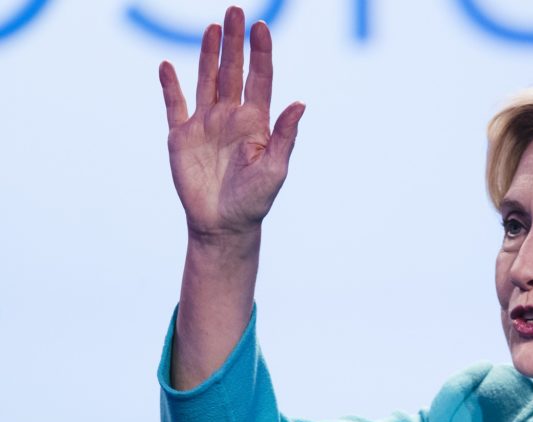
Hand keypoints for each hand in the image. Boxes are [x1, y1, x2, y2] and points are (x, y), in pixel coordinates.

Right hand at [159, 6, 304, 242]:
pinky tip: (167, 65)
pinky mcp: (181, 137)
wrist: (224, 224)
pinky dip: (170, 86)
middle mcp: (231, 116)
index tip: (261, 27)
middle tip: (235, 11)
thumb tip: (300, 104)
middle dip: (234, 42)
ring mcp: (206, 124)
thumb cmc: (255, 200)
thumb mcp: (275, 169)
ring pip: (206, 80)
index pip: (260, 78)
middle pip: (232, 70)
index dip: (261, 53)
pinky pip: (174, 105)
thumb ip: (285, 136)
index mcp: (256, 122)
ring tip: (212, 28)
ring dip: (208, 54)